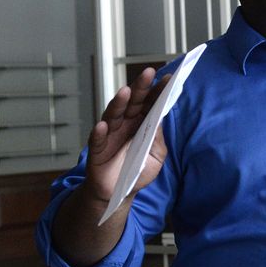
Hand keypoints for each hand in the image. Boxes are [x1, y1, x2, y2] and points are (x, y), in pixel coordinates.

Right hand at [83, 67, 170, 203]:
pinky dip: (98, 133)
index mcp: (141, 124)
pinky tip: (102, 126)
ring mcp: (110, 135)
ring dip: (118, 103)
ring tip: (126, 92)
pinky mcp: (97, 150)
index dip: (158, 91)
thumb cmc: (137, 172)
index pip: (150, 104)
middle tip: (148, 73)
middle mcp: (125, 125)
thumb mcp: (155, 156)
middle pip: (133, 103)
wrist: (118, 193)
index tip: (168, 78)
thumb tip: (160, 119)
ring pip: (113, 115)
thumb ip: (158, 139)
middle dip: (140, 87)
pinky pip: (96, 140)